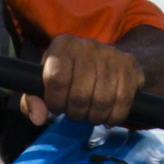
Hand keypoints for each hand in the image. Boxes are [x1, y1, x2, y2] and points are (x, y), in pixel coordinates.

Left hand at [27, 33, 151, 124]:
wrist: (105, 60)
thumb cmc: (69, 75)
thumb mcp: (45, 83)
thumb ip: (33, 100)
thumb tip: (38, 118)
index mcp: (62, 45)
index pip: (56, 80)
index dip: (56, 102)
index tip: (58, 106)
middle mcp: (87, 45)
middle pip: (80, 95)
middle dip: (76, 113)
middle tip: (76, 112)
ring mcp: (111, 54)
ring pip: (102, 101)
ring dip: (94, 117)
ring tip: (90, 114)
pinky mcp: (129, 65)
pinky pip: (122, 102)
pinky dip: (114, 117)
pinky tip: (108, 115)